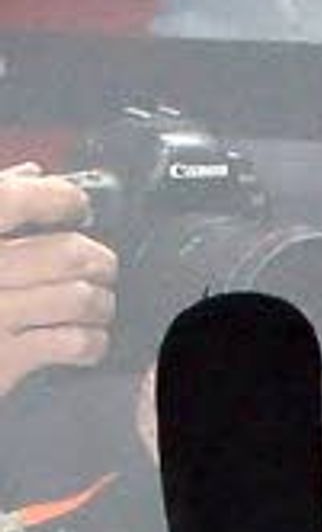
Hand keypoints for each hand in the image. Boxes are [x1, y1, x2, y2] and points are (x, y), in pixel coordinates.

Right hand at [0, 168, 114, 411]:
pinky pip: (73, 342)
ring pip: (79, 298)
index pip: (22, 198)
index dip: (63, 199)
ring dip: (101, 303)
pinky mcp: (4, 356)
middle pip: (67, 253)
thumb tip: (33, 175)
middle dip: (100, 261)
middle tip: (103, 267)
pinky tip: (86, 340)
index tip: (77, 206)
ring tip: (97, 305)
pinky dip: (92, 341)